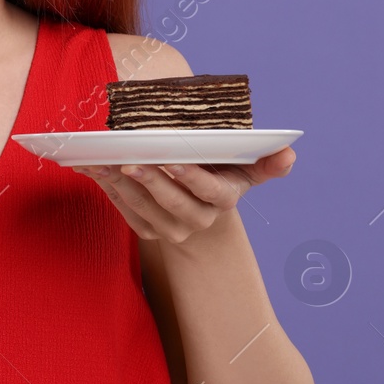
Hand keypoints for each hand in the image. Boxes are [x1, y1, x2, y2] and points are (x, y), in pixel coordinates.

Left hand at [70, 147, 295, 243]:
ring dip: (121, 185)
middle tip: (128, 160)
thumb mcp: (246, 167)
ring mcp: (172, 229)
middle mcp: (200, 219)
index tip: (171, 158)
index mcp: (224, 199)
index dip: (190, 177)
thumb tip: (289, 152)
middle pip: (172, 202)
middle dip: (149, 181)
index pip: (210, 191)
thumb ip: (265, 162)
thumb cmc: (222, 173)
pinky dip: (109, 192)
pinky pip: (126, 213)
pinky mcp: (149, 231)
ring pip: (145, 208)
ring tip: (103, 162)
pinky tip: (95, 171)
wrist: (200, 205)